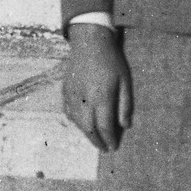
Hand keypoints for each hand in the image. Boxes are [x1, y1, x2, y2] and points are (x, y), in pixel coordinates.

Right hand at [63, 22, 133, 150]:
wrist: (89, 42)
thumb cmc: (111, 60)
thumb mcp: (125, 81)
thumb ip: (125, 104)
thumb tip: (126, 125)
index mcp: (101, 96)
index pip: (104, 126)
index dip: (109, 139)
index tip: (113, 148)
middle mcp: (84, 98)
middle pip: (88, 128)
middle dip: (96, 141)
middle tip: (104, 148)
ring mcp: (72, 95)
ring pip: (77, 122)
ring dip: (86, 133)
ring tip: (95, 138)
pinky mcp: (65, 90)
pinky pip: (68, 112)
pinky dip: (75, 121)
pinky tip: (82, 123)